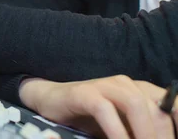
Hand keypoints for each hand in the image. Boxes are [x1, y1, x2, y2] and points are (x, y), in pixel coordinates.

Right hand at [19, 75, 176, 138]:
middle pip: (158, 109)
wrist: (52, 102)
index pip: (174, 105)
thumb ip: (142, 132)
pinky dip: (117, 132)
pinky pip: (105, 110)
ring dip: (144, 134)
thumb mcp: (124, 127)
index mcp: (142, 91)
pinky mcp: (85, 93)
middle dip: (163, 136)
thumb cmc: (91, 119)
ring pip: (136, 104)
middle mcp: (127, 84)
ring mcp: (105, 86)